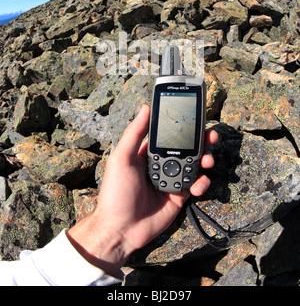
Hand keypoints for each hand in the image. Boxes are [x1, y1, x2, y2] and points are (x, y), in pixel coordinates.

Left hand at [67, 105, 216, 274]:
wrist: (121, 230)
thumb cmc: (116, 192)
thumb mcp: (121, 159)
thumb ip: (134, 133)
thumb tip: (145, 108)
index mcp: (147, 152)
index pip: (168, 134)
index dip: (182, 126)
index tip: (195, 117)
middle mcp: (161, 163)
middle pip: (186, 147)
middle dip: (201, 141)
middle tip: (211, 137)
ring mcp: (172, 179)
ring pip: (194, 165)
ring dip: (205, 160)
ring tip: (208, 161)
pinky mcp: (180, 196)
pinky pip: (196, 185)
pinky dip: (202, 183)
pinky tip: (200, 183)